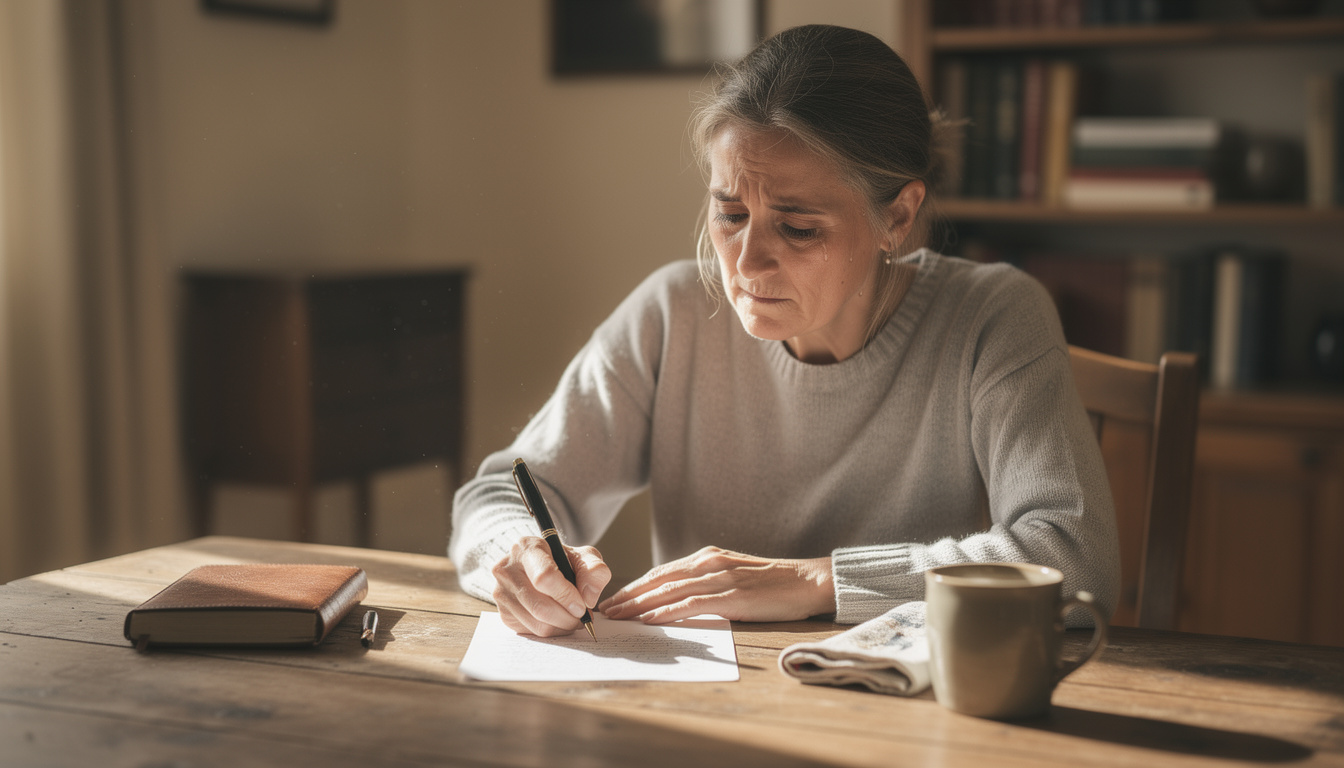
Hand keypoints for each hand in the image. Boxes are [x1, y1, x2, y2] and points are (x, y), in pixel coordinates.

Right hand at [490, 537, 610, 636]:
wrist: (538, 567)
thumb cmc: (562, 561)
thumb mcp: (583, 557)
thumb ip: (594, 571)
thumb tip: (588, 598)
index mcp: (527, 548)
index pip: (544, 577)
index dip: (566, 596)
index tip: (581, 606)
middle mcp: (507, 569)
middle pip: (541, 607)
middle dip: (568, 617)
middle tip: (582, 617)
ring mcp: (501, 592)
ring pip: (538, 624)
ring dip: (562, 626)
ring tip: (572, 617)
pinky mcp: (503, 613)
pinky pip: (532, 632)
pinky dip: (552, 631)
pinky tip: (558, 619)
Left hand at [597, 546, 833, 623]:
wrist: (807, 580)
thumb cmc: (772, 583)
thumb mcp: (733, 576)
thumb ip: (706, 583)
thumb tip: (678, 601)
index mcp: (707, 557)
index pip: (661, 572)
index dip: (635, 586)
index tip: (614, 600)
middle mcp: (708, 562)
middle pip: (658, 579)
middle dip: (628, 596)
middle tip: (605, 611)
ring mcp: (719, 577)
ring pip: (668, 591)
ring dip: (639, 605)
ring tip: (618, 617)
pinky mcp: (731, 595)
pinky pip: (690, 604)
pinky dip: (665, 612)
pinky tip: (649, 621)